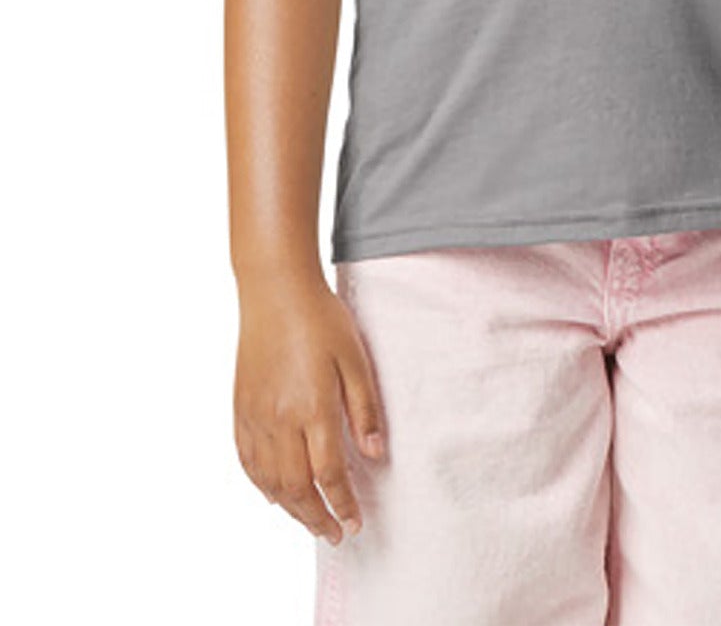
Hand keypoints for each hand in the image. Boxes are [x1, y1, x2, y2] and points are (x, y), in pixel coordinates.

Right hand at [233, 268, 387, 544]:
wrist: (274, 290)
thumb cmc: (319, 318)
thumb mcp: (355, 358)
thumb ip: (365, 409)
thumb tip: (375, 454)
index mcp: (311, 408)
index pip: (328, 475)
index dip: (342, 505)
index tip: (355, 523)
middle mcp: (279, 420)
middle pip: (296, 488)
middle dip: (317, 517)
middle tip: (335, 534)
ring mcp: (255, 417)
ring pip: (269, 481)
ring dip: (291, 509)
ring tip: (311, 520)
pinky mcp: (240, 409)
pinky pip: (248, 461)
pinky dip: (262, 486)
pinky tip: (275, 494)